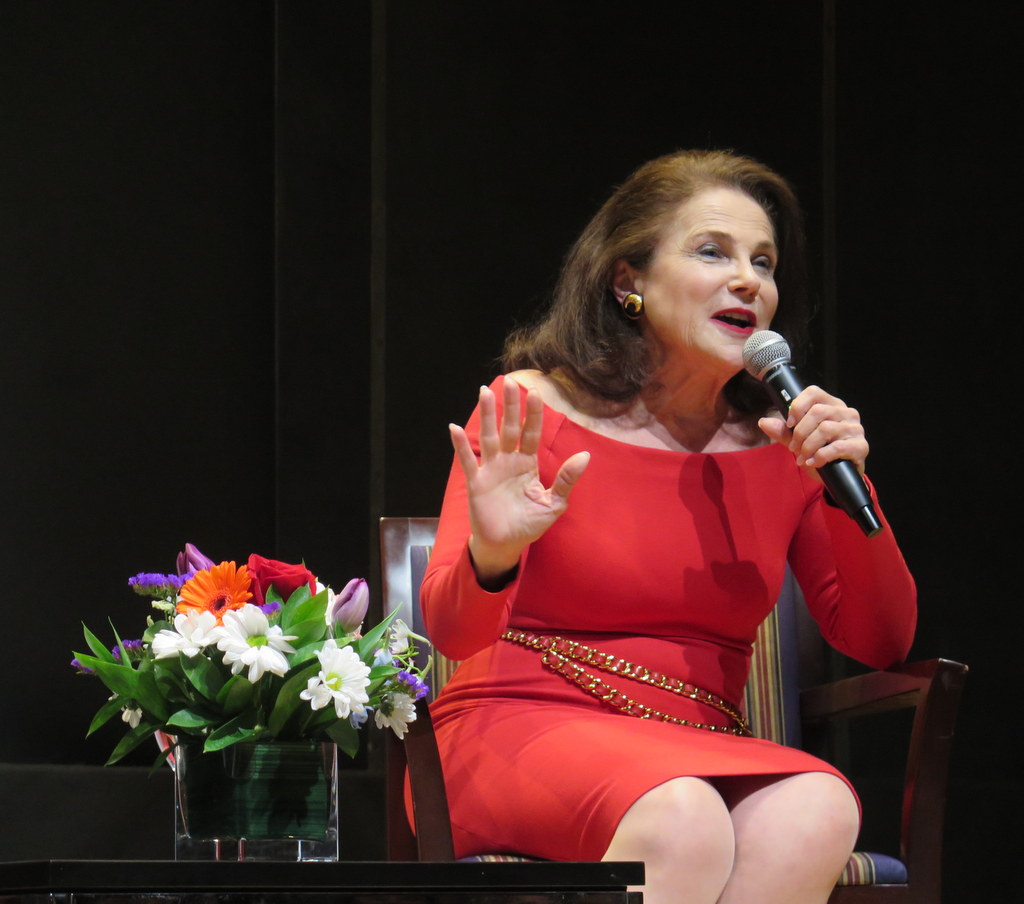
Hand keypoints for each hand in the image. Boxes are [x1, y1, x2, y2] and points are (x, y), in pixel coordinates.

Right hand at [450, 377, 589, 586]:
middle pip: (509, 428)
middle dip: (509, 405)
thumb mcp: (554, 503)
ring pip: (489, 437)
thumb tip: (585, 456)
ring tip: (483, 392)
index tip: (536, 392)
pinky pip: (468, 461)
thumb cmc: (530, 523)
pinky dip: (461, 446)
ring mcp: (491, 470)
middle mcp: (508, 461)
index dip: (533, 414)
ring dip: (486, 415)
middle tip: (508, 381)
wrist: (506, 545)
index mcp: (528, 464)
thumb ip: (567, 479)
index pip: (531, 433)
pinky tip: (454, 428)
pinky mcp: (476, 482)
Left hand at [757, 385, 868, 478]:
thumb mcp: (798, 441)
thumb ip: (783, 431)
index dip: (798, 406)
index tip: (789, 424)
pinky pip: (837, 447)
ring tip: (803, 457)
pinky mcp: (861, 446)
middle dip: (799, 433)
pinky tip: (814, 462)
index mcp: (831, 405)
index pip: (814, 392)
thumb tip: (764, 422)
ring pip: (825, 429)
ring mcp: (856, 429)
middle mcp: (846, 413)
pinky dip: (820, 456)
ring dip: (808, 446)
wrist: (837, 477)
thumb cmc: (819, 453)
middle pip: (817, 411)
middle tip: (793, 448)